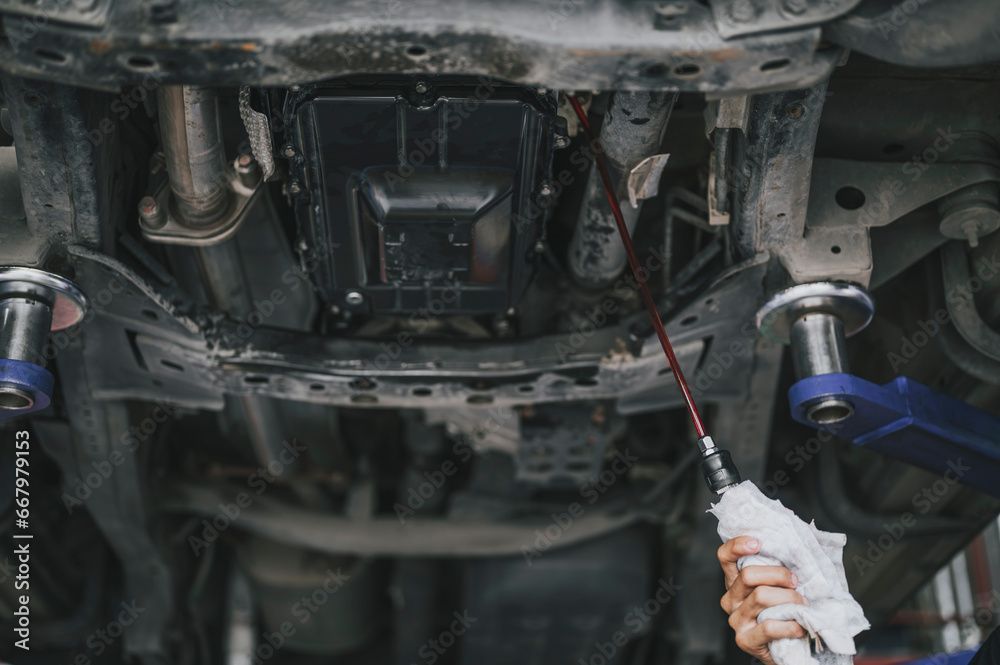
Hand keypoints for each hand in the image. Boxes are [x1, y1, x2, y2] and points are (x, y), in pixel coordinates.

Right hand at [718, 536, 807, 664]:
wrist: (785, 647)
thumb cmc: (783, 610)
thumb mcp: (775, 587)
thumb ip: (774, 571)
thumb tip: (794, 549)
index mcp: (734, 581)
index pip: (725, 557)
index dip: (737, 546)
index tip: (758, 543)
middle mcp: (730, 599)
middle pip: (748, 575)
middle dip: (778, 575)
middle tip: (795, 582)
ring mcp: (736, 620)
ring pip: (761, 597)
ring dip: (789, 599)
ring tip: (802, 604)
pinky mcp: (745, 640)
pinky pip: (768, 626)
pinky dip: (790, 625)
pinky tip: (800, 626)